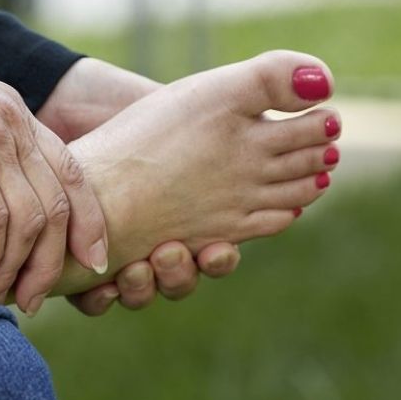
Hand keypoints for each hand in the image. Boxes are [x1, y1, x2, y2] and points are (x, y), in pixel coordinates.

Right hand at [0, 35, 108, 314]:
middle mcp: (15, 130)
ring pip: (28, 221)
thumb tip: (5, 194)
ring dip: (15, 269)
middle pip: (57, 208)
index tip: (94, 262)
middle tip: (35, 298)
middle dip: (51, 264)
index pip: (74, 176)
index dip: (91, 224)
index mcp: (22, 120)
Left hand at [36, 58, 241, 313]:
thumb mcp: (208, 106)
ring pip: (143, 292)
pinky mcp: (83, 256)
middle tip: (174, 252)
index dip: (219, 260)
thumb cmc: (147, 120)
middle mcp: (159, 241)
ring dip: (145, 286)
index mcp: (193, 220)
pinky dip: (102, 297)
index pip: (216, 257)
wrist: (81, 114)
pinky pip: (97, 299)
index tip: (218, 247)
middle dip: (181, 275)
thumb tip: (319, 100)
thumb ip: (255, 108)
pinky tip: (102, 280)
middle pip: (179, 281)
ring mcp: (121, 249)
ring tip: (136, 263)